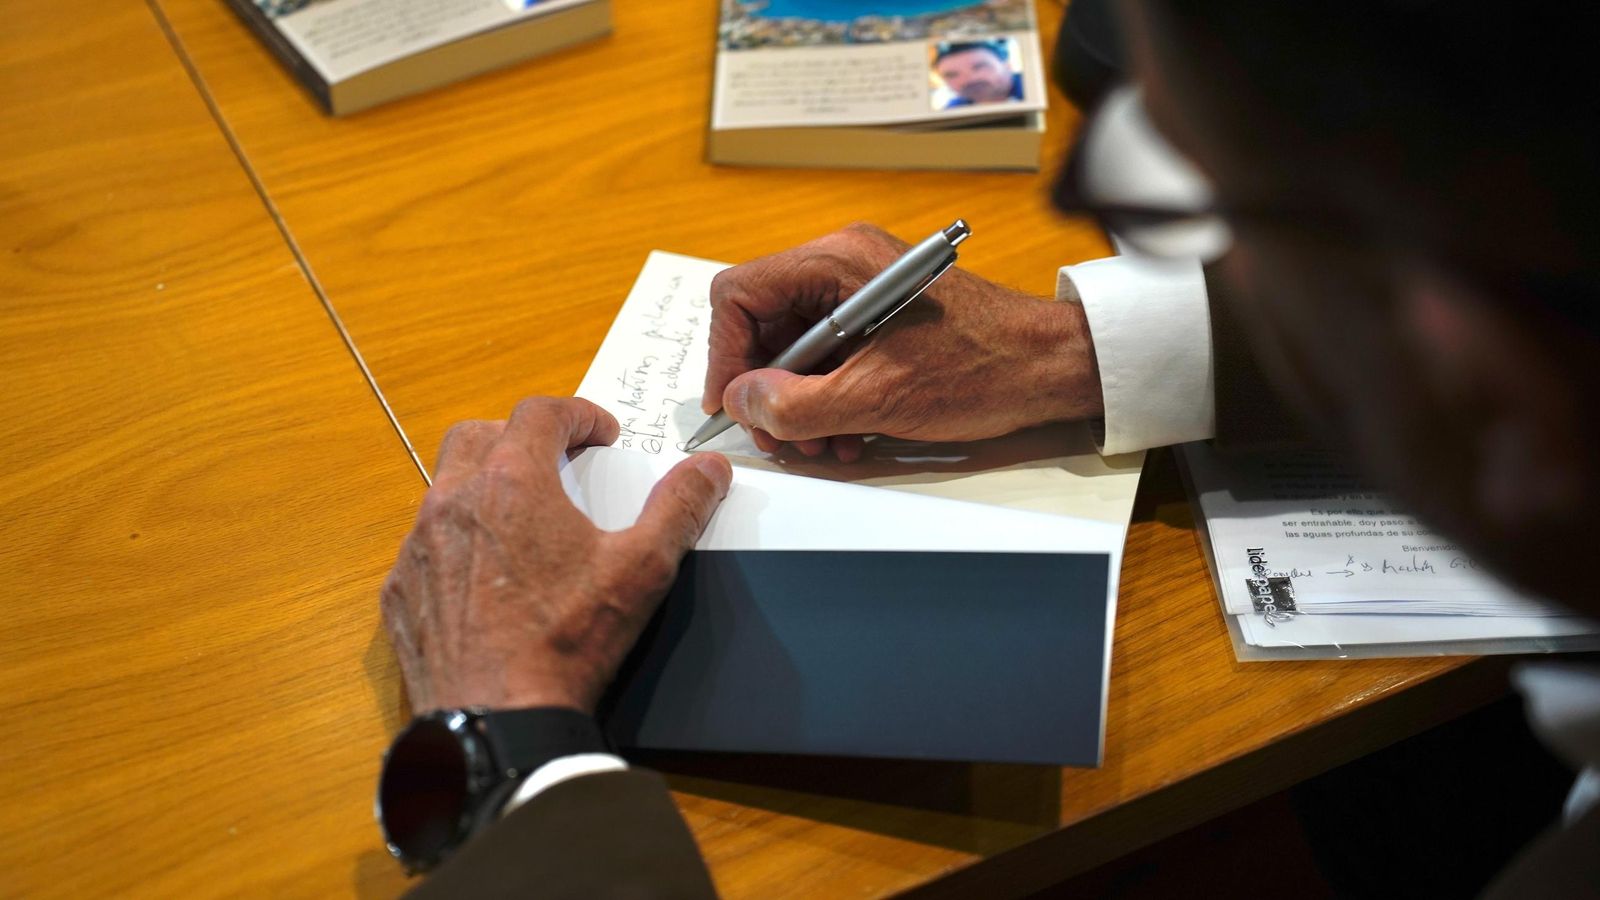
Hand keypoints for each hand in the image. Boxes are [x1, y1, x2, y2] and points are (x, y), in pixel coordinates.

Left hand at [381, 397, 732, 715]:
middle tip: (557, 463)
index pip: (540, 412)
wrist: (500, 720)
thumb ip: (678, 508)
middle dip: (519, 436)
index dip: (578, 414)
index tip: (601, 434)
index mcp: (512, 482)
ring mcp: (420, 546)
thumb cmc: (568, 642)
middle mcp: (454, 501)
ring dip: (484, 487)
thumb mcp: (641, 569)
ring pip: (445, 488)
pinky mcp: (403, 590)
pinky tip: (488, 574)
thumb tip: (708, 471)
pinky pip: (425, 545)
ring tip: (524, 518)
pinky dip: (458, 542)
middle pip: (478, 435)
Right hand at [704, 223, 1103, 459]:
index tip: (732, 405)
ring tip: (818, 445)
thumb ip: (797, 403)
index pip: (740, 294)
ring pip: (794, 345)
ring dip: (796, 401)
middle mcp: (844, 262)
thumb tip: (742, 401)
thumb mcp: (876, 398)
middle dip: (765, 387)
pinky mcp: (880, 316)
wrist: (1050, 368)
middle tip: (779, 438)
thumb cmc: (981, 368)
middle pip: (763, 322)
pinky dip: (826, 396)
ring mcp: (862, 288)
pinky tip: (845, 435)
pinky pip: (829, 354)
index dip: (725, 355)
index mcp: (837, 260)